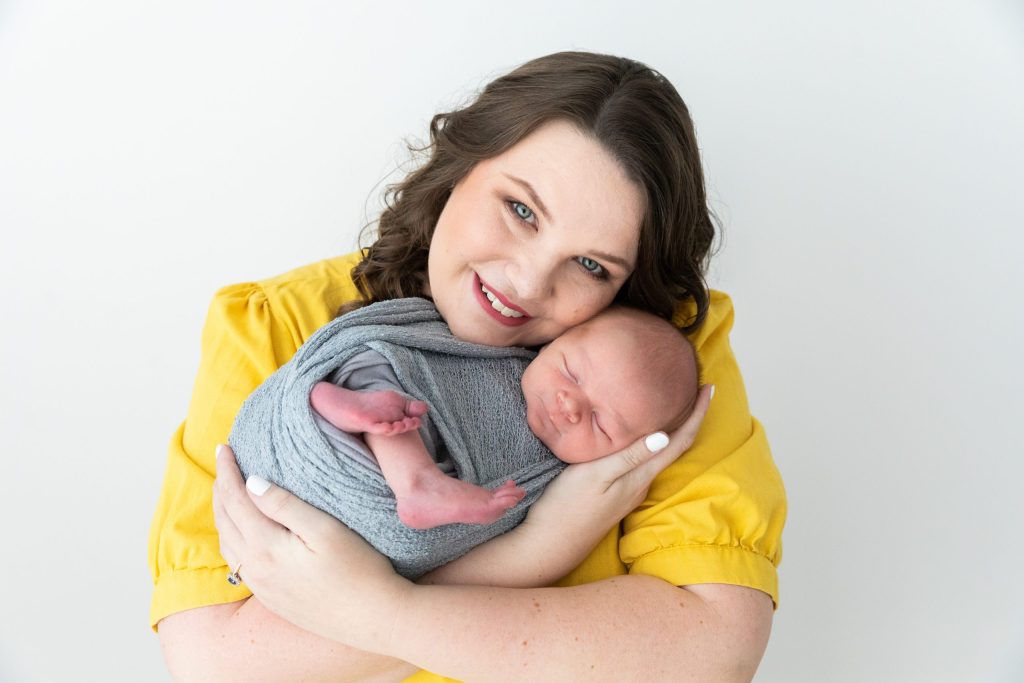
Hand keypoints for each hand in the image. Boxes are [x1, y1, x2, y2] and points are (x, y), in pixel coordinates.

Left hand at [212, 445, 411, 652]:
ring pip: (228, 545)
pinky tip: (243, 534)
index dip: (228, 471)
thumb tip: (252, 482)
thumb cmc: (359, 570)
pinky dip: (232, 539)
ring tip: (227, 493)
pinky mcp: (273, 599)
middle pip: (225, 522)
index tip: (224, 447)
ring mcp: (263, 587)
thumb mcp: (325, 530)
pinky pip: (239, 564)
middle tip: (223, 463)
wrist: (374, 619)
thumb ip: (285, 505)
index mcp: (266, 548)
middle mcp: (256, 569)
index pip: (235, 500)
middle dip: (220, 490)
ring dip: (223, 515)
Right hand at [515, 384, 713, 576]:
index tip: (710, 388)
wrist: (549, 546)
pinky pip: (642, 463)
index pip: (679, 441)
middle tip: (695, 389)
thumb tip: (665, 435)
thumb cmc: (567, 507)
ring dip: (671, 430)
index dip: (697, 414)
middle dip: (689, 418)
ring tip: (673, 404)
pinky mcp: (616, 495)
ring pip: (658, 455)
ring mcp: (629, 492)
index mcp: (640, 476)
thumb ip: (629, 456)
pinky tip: (640, 434)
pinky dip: (650, 443)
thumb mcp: (596, 475)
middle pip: (675, 447)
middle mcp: (641, 484)